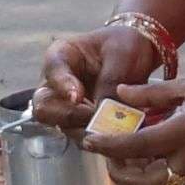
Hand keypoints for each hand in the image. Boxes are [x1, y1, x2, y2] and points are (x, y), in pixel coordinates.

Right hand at [29, 25, 159, 133]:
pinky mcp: (81, 123)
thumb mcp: (121, 54)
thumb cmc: (125, 46)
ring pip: (63, 127)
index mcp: (61, 56)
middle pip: (45, 108)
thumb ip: (110, 80)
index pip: (53, 70)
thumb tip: (103, 112)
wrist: (140, 55)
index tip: (77, 96)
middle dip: (69, 115)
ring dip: (86, 130)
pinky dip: (99, 139)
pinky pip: (83, 136)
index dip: (62, 85)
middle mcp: (56, 84)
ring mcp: (66, 106)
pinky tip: (117, 136)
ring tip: (111, 128)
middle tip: (93, 116)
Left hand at [77, 69, 184, 184]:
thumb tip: (121, 93)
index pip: (133, 148)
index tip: (88, 139)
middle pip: (141, 181)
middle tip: (106, 152)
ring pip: (155, 182)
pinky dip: (153, 168)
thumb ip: (154, 93)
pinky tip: (150, 149)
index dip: (107, 145)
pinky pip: (171, 176)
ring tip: (124, 151)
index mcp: (181, 135)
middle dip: (119, 171)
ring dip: (135, 173)